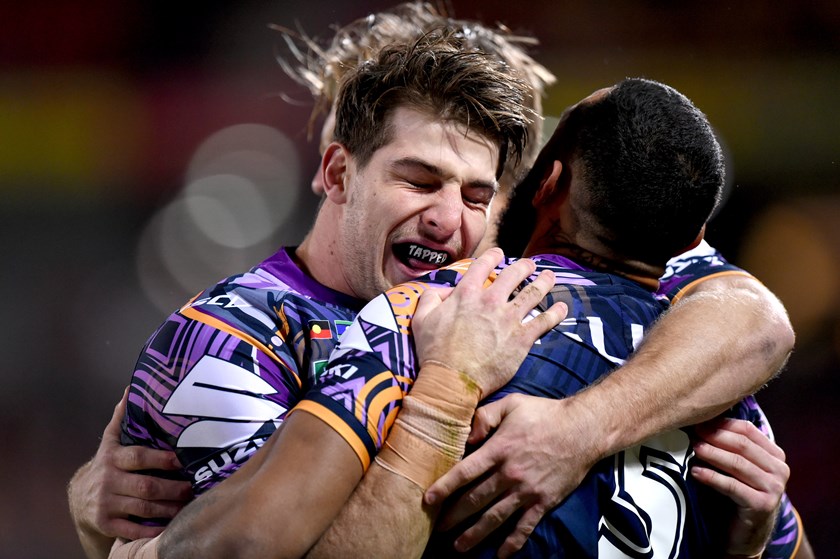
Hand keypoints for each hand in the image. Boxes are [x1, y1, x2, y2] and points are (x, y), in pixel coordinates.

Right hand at [68, 389, 191, 550]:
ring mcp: (106, 504)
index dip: (161, 459)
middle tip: (193, 487)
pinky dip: (150, 530)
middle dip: (172, 488)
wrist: (79, 498)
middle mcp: (108, 480)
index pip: (139, 457)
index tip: (182, 460)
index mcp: (112, 458)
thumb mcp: (110, 441)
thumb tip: (132, 387)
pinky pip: (131, 529)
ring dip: (168, 509)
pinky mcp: (105, 523)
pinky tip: (169, 527)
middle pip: (145, 486)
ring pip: (143, 508)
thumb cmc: (107, 465)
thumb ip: (122, 418)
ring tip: (188, 506)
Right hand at [412, 247, 566, 398]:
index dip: (492, 256)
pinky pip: (544, 321)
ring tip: (550, 277)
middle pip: (514, 274)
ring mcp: (509, 319)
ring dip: (544, 282)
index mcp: (467, 293)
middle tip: (531, 265)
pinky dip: (555, 313)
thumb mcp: (421, 319)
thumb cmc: (434, 351)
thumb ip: (429, 298)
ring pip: (533, 293)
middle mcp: (491, 301)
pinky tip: (562, 307)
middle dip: (524, 267)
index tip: (499, 254)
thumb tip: (438, 291)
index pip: (483, 265)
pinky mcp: (522, 338)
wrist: (452, 380)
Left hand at [425, 393, 599, 557]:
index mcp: (499, 449)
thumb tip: (467, 435)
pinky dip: (513, 542)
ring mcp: (527, 491)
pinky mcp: (543, 501)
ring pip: (495, 517)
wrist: (583, 430)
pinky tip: (501, 554)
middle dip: (454, 516)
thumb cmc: (546, 414)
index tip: (428, 500)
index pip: (465, 472)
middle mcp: (509, 474)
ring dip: (475, 534)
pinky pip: (525, 526)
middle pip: (475, 500)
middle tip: (438, 528)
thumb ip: (485, 416)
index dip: (444, 488)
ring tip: (459, 546)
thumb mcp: (511, 404)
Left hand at [691, 417, 787, 557]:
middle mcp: (780, 469)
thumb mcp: (739, 465)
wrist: (748, 530)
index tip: (700, 422)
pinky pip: (732, 486)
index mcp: (775, 455)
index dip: (722, 424)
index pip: (748, 430)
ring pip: (738, 463)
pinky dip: (712, 477)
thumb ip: (731, 446)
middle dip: (715, 436)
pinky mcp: (762, 505)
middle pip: (742, 445)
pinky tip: (696, 471)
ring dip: (712, 454)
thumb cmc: (739, 492)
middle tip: (694, 433)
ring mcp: (774, 488)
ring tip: (694, 448)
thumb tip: (703, 421)